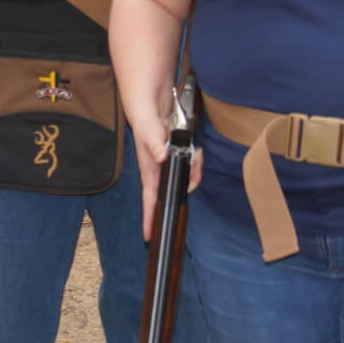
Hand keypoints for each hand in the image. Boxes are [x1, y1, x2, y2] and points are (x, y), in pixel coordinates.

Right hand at [133, 119, 204, 239]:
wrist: (153, 106)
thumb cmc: (146, 123)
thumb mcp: (150, 133)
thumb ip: (155, 145)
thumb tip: (161, 158)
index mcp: (150, 172)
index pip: (149, 199)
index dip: (149, 217)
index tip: (149, 235)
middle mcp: (160, 171)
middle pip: (177, 188)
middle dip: (190, 182)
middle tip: (196, 171)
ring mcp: (170, 164)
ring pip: (187, 175)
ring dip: (195, 168)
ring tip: (196, 153)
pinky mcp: (178, 155)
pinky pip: (191, 163)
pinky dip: (196, 158)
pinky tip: (196, 149)